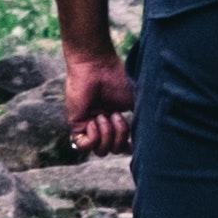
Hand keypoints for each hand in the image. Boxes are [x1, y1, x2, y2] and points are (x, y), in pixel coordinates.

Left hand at [62, 41, 132, 156]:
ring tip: (105, 115)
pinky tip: (94, 120)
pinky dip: (93, 137)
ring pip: (100, 151)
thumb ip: (138, 121)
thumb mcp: (134, 102)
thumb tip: (141, 141)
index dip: (127, 146)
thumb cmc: (116, 79)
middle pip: (113, 150)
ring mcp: (88, 125)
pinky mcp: (76, 123)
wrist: (97, 66)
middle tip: (116, 116)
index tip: (131, 139)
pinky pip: (83, 146)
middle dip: (119, 139)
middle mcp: (102, 125)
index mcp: (115, 121)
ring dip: (107, 136)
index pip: (121, 145)